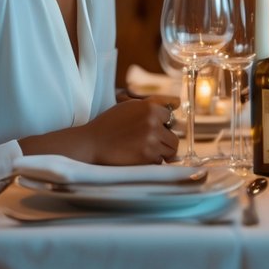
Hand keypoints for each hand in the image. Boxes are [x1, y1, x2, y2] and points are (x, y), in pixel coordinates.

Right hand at [19, 98, 178, 164]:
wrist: (92, 143)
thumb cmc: (109, 124)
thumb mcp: (129, 106)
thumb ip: (150, 106)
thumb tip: (176, 107)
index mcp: (149, 107)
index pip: (170, 116)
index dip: (162, 124)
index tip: (154, 128)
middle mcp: (153, 122)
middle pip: (174, 136)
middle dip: (164, 140)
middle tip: (150, 143)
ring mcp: (151, 140)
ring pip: (170, 149)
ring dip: (161, 152)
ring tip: (145, 150)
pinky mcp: (147, 156)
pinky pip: (160, 161)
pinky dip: (152, 161)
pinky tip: (138, 156)